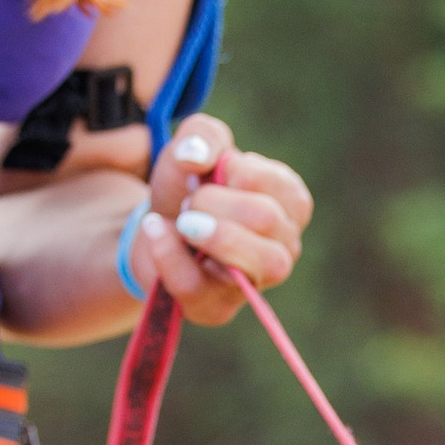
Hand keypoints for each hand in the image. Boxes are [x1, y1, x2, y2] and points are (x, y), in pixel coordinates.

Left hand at [127, 117, 310, 326]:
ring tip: (183, 219)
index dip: (239, 172)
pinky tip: (156, 231)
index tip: (214, 170)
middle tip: (190, 199)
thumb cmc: (189, 187)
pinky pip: (198, 287)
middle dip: (216, 200)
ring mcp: (255, 284)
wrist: (155, 228)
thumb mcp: (194, 147)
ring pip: (259, 262)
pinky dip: (170, 255)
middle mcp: (284, 248)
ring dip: (211, 231)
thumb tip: (196, 156)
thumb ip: (203, 135)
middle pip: (266, 219)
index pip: (283, 188)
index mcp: (290, 205)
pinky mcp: (216, 309)